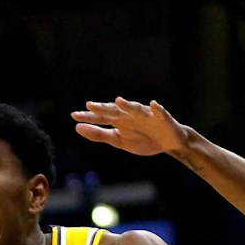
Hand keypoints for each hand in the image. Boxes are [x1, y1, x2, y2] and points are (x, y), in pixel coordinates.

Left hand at [72, 98, 193, 158]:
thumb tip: (77, 128)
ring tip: (118, 101)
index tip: (74, 116)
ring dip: (128, 105)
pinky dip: (157, 109)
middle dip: (104, 108)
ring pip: (136, 109)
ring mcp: (147, 115)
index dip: (89, 116)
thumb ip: (99, 134)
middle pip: (116, 110)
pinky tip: (154, 105)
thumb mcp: (119, 141)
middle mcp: (131, 114)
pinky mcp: (163, 118)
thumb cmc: (143, 139)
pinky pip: (160, 112)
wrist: (169, 143)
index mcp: (120, 120)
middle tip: (90, 106)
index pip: (102, 117)